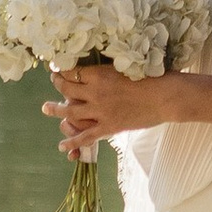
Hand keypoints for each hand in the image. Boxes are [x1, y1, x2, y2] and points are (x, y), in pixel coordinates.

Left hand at [45, 62, 177, 155]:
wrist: (165, 97)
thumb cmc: (153, 77)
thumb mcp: (128, 66)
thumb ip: (111, 69)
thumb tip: (102, 66)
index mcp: (100, 74)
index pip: (73, 71)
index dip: (64, 69)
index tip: (59, 66)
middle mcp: (95, 92)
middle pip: (68, 88)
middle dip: (58, 84)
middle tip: (54, 80)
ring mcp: (100, 111)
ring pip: (70, 111)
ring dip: (56, 109)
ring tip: (46, 108)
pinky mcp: (108, 127)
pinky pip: (85, 136)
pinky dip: (72, 142)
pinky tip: (62, 145)